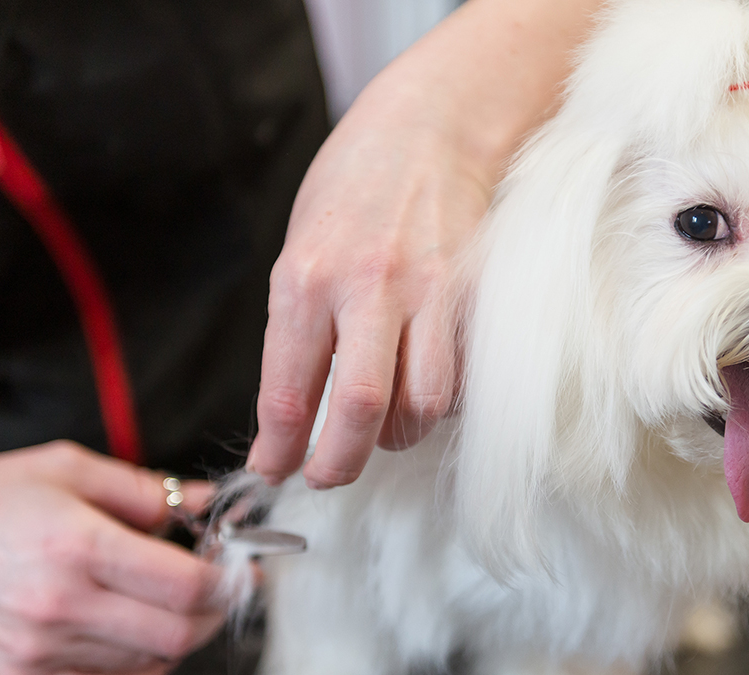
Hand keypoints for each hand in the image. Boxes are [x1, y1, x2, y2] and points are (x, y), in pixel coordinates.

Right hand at [0, 441, 224, 674]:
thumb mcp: (69, 469)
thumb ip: (147, 490)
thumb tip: (211, 501)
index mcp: (80, 547)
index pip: (188, 586)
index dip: (231, 580)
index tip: (243, 567)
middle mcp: (62, 606)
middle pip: (179, 633)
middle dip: (218, 611)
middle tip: (224, 588)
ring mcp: (40, 649)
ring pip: (150, 663)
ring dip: (182, 637)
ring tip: (178, 605)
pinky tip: (149, 646)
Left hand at [248, 0, 605, 488]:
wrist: (436, 127)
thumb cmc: (357, 185)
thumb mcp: (299, 247)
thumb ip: (295, 327)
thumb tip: (291, 406)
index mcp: (306, 279)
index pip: (287, 393)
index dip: (279, 450)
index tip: (275, 468)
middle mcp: (367, 291)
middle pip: (358, 412)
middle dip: (338, 465)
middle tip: (328, 473)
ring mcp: (429, 296)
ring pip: (422, 406)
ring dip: (397, 432)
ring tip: (382, 422)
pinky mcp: (473, 301)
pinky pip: (460, 379)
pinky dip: (438, 400)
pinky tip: (422, 383)